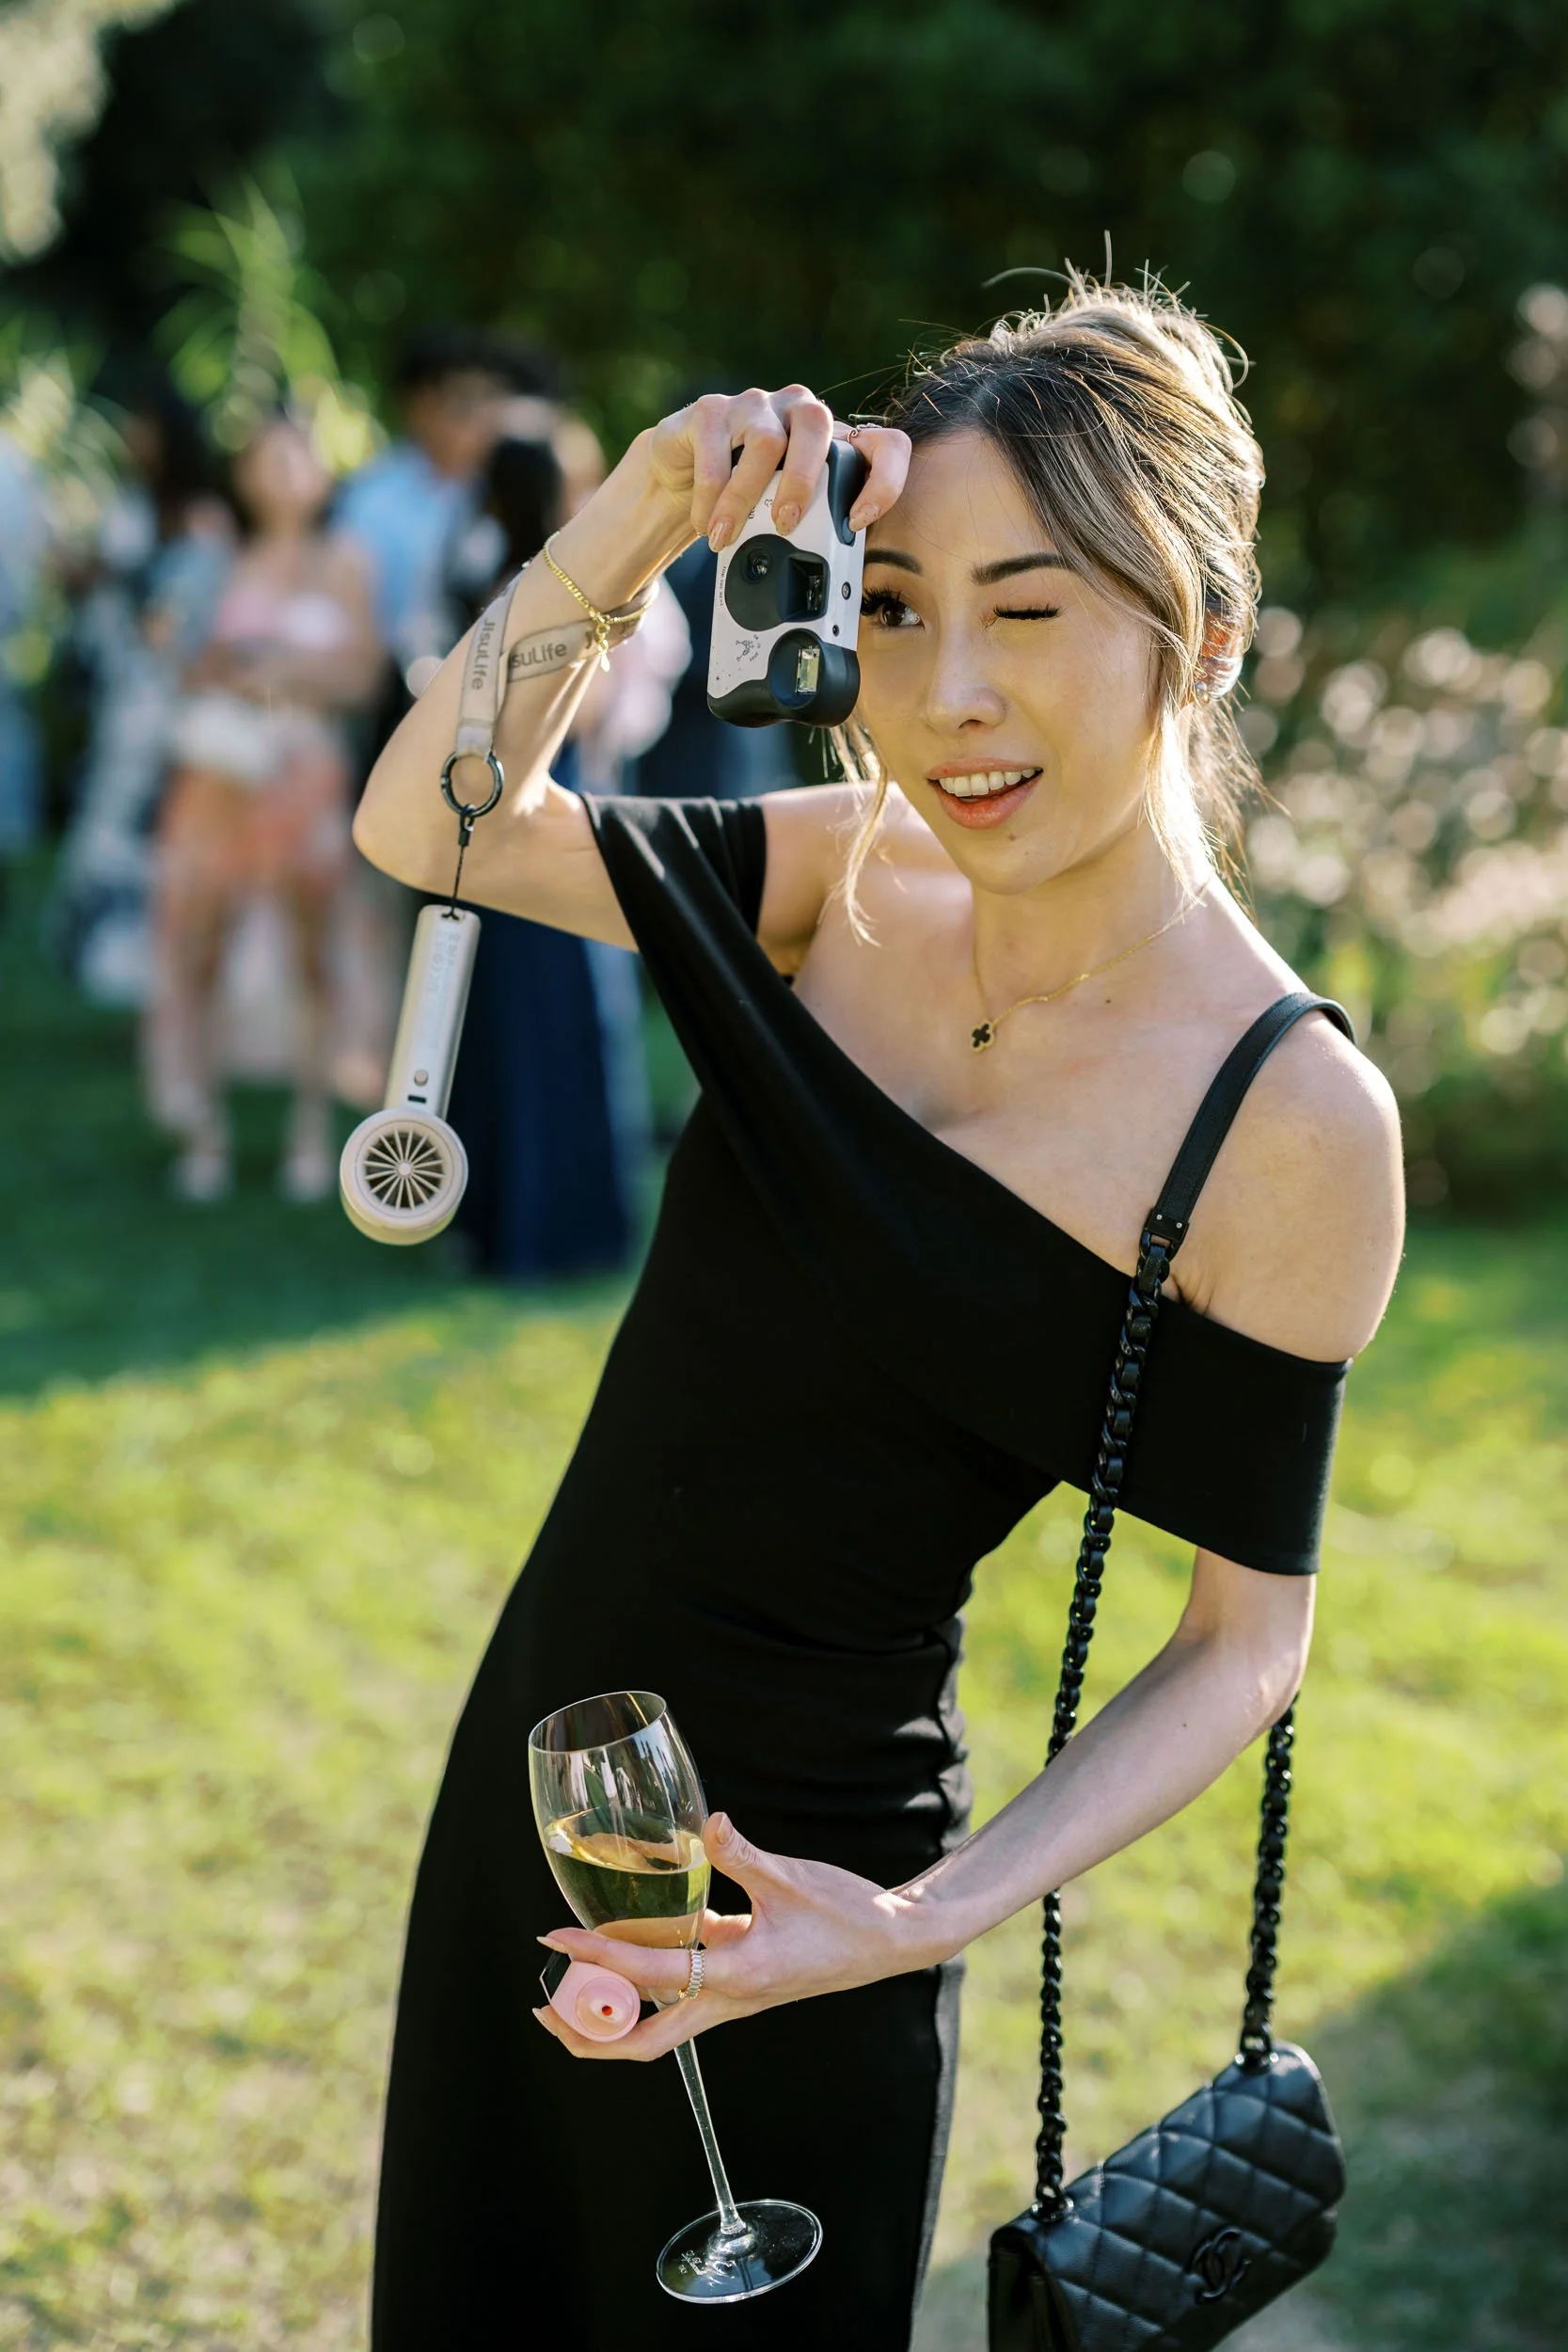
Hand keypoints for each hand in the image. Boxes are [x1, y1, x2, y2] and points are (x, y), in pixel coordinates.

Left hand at [531, 1811, 930, 2062]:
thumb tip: (708, 1822)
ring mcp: (733, 1995)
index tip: (556, 1942)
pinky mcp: (741, 1977)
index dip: (598, 1959)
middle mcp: (729, 1998)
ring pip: (660, 2024)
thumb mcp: (793, 1879)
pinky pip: (682, 1988)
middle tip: (543, 2008)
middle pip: (644, 2042)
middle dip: (589, 2035)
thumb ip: (744, 1854)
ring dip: (613, 2014)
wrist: (893, 1940)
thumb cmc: (848, 1912)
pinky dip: (649, 1977)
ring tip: (569, 1984)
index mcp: (739, 1976)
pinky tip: (632, 1938)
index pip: (651, 1975)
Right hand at [644, 388, 909, 552]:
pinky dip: (709, 497)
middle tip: (784, 525)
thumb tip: (835, 595)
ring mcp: (755, 405)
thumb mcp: (788, 513)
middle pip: (817, 423)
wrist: (682, 473)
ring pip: (765, 441)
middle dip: (803, 479)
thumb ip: (815, 531)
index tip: (856, 523)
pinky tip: (704, 522)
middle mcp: (797, 411)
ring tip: (726, 537)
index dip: (884, 480)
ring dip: (744, 498)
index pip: (885, 444)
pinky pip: (715, 451)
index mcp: (832, 441)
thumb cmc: (746, 496)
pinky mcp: (711, 411)